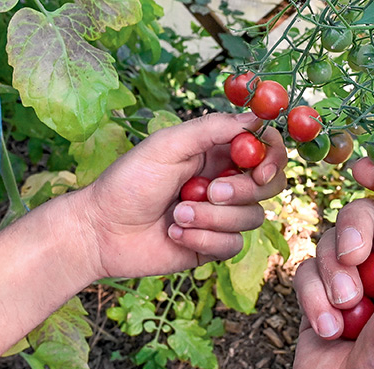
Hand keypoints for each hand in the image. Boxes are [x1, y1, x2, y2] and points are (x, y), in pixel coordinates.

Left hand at [72, 112, 287, 280]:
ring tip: (176, 216)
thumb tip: (254, 119)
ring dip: (212, 219)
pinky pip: (233, 245)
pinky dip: (204, 239)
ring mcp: (222, 216)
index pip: (265, 149)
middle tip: (210, 192)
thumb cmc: (127, 183)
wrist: (101, 231)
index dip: (271, 158)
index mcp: (217, 153)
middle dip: (242, 192)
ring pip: (252, 218)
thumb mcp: (166, 146)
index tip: (258, 168)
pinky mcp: (214, 244)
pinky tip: (175, 234)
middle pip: (269, 186)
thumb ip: (211, 129)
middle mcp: (226, 182)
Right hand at [291, 158, 373, 368]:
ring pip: (332, 239)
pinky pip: (306, 272)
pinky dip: (315, 298)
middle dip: (358, 229)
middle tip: (358, 256)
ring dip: (336, 273)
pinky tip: (330, 330)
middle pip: (367, 212)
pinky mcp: (319, 304)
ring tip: (349, 309)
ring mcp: (355, 286)